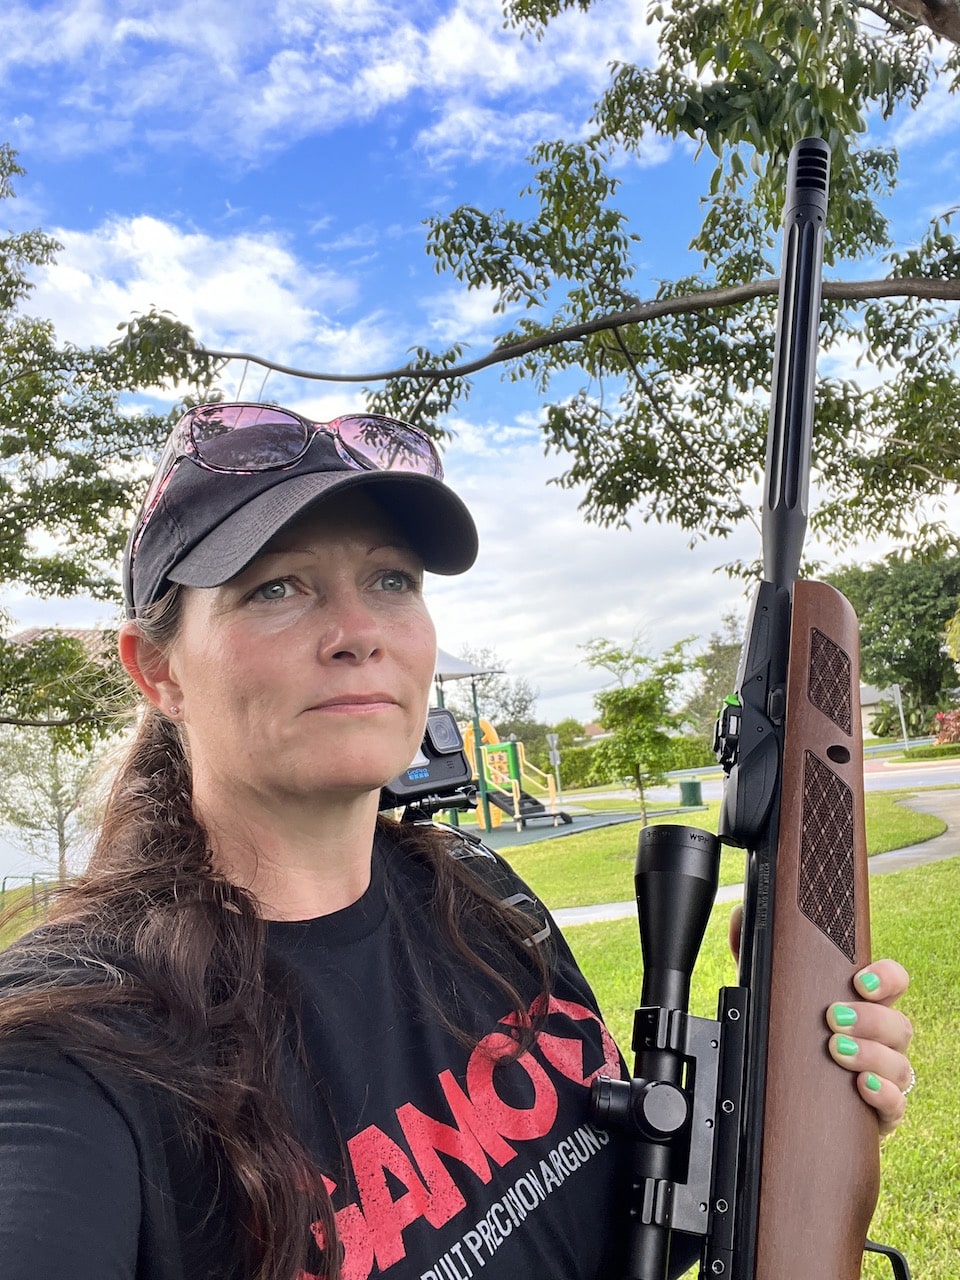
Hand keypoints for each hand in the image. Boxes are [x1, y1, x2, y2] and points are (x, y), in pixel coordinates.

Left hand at [728, 906, 912, 1137]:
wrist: (799, 1094)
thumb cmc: (793, 1034)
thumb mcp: (774, 992)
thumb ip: (755, 951)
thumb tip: (742, 918)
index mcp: (864, 1004)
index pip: (893, 981)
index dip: (886, 977)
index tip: (859, 980)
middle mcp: (882, 1038)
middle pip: (900, 1023)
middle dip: (870, 1018)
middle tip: (833, 1017)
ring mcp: (885, 1074)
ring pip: (900, 1063)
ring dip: (871, 1055)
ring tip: (836, 1048)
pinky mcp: (882, 1109)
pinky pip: (897, 1104)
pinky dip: (882, 1094)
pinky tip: (861, 1085)